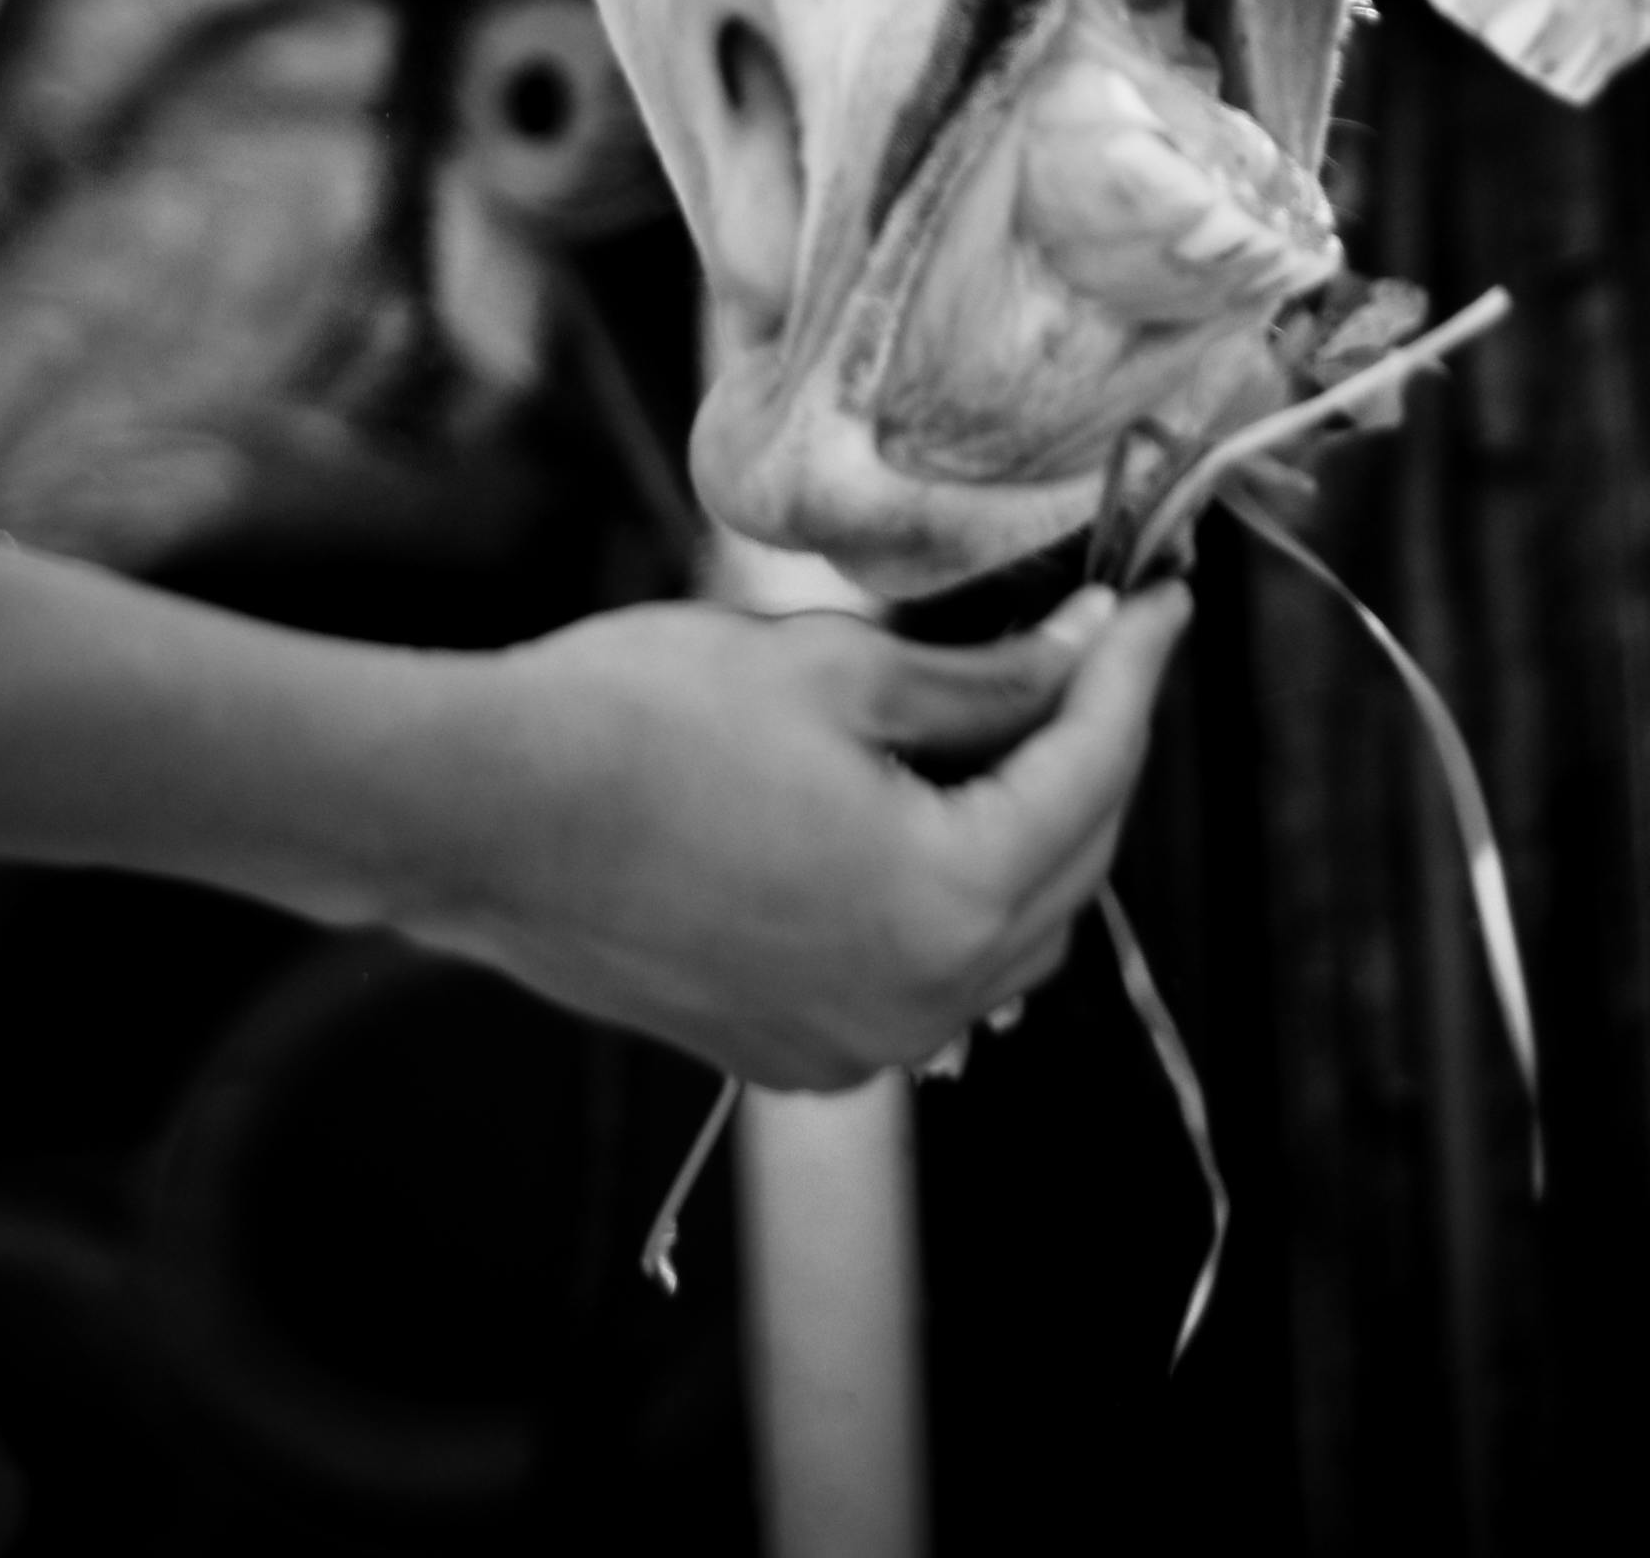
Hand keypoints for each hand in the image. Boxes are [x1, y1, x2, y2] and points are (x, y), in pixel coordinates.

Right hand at [407, 581, 1189, 1087]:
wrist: (487, 815)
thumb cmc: (648, 720)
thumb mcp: (838, 671)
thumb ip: (981, 680)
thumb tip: (1082, 652)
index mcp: (944, 906)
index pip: (1089, 775)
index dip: (1133, 674)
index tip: (1162, 599)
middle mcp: (918, 1005)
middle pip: (1066, 874)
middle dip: (1093, 755)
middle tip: (1100, 648)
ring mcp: (852, 1045)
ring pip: (1004, 942)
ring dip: (1029, 836)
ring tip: (1022, 721)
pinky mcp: (790, 1051)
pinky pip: (921, 983)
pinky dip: (949, 901)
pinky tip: (924, 817)